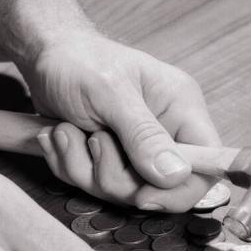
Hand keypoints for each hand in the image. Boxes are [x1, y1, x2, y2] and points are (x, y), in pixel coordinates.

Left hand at [0, 0, 221, 211]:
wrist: (43, 55)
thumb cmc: (79, 60)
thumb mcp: (110, 93)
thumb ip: (144, 135)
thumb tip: (177, 175)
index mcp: (182, 109)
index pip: (207, 164)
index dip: (181, 190)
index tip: (142, 195)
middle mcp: (166, 133)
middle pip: (160, 188)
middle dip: (114, 176)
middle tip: (91, 141)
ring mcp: (137, 150)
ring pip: (122, 191)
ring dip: (83, 168)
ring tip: (66, 130)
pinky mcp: (111, 160)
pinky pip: (94, 186)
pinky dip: (69, 166)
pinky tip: (60, 135)